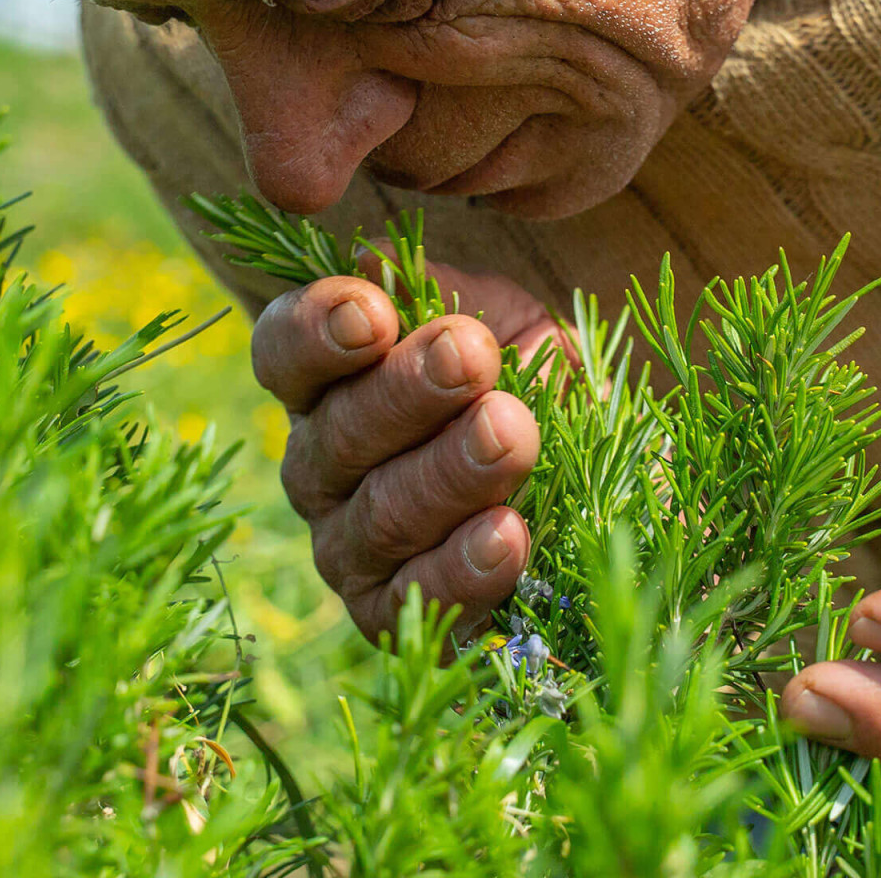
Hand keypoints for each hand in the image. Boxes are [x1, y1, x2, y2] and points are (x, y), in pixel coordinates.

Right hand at [251, 257, 549, 645]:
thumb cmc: (522, 376)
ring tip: (510, 432)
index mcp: (326, 382)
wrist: (596, 468)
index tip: (372, 314)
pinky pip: (416, 603)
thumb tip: (373, 263)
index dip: (315, 332)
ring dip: (448, 472)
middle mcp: (320, 467)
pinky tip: (508, 533)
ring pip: (379, 517)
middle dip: (406, 393)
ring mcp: (351, 550)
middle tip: (470, 355)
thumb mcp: (496, 316)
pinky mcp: (397, 617)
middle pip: (335, 435)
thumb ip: (437, 291)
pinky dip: (462, 572)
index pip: (284, 352)